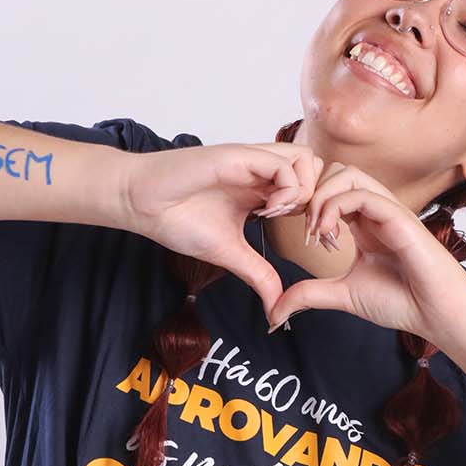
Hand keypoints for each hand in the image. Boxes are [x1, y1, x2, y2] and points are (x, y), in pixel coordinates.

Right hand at [121, 141, 324, 318]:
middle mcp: (262, 171)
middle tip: (308, 231)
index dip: (321, 215)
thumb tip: (277, 310)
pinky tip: (266, 210)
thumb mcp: (229, 254)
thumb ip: (257, 275)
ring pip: (306, 160)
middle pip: (318, 169)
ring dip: (304, 192)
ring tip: (282, 216)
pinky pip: (282, 164)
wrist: (142, 203)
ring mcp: (252, 161)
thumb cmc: (177, 219)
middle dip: (322, 202)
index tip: (315, 243)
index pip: (311, 190)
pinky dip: (285, 189)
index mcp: (262, 190)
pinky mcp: (239, 155)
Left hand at [264, 160, 465, 350]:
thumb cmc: (402, 302)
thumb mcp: (342, 296)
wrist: (438, 315)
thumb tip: (274, 310)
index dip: (305, 202)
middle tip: (303, 228)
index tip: (298, 234)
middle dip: (310, 193)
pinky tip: (329, 235)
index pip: (329, 189)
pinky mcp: (400, 217)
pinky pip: (363, 193)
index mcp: (363, 222)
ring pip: (348, 173)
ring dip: (322, 197)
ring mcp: (388, 210)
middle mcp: (375, 210)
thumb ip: (309, 295)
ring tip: (316, 231)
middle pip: (335, 171)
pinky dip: (337, 207)